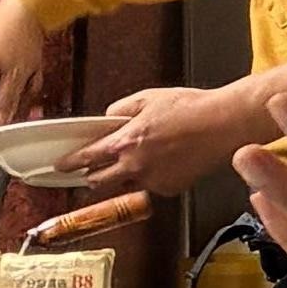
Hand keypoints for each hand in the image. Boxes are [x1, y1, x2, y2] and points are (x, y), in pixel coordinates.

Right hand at [0, 0, 55, 125]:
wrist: (25, 6)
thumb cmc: (18, 35)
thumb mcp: (17, 75)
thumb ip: (7, 101)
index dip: (1, 124)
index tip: (18, 124)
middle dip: (19, 98)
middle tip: (31, 85)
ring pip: (9, 90)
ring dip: (26, 84)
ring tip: (34, 69)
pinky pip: (14, 76)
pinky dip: (27, 73)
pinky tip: (34, 65)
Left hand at [61, 76, 270, 199]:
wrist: (224, 125)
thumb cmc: (192, 109)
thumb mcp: (149, 98)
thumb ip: (121, 110)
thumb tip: (108, 120)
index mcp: (126, 142)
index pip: (88, 158)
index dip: (71, 163)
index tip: (62, 166)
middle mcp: (136, 166)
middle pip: (99, 181)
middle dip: (92, 176)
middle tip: (94, 169)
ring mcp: (153, 181)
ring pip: (126, 184)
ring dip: (124, 176)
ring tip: (141, 160)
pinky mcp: (170, 189)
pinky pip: (151, 186)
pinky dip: (151, 177)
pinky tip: (165, 162)